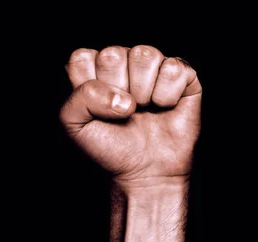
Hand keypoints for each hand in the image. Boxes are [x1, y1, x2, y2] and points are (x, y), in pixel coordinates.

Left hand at [60, 45, 201, 184]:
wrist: (144, 171)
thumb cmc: (109, 147)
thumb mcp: (75, 126)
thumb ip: (78, 100)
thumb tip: (119, 95)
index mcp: (93, 71)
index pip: (81, 58)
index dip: (89, 87)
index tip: (97, 110)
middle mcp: (122, 63)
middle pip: (112, 55)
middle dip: (116, 91)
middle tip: (122, 112)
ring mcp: (152, 67)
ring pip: (144, 55)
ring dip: (142, 92)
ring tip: (143, 109)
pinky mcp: (182, 74)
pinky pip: (174, 68)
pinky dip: (167, 95)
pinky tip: (164, 107)